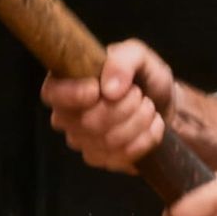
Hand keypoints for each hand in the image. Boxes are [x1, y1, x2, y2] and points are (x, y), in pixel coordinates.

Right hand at [42, 39, 173, 172]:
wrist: (163, 104)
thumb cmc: (144, 78)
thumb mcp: (139, 56)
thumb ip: (122, 60)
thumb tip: (108, 88)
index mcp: (67, 81)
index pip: (52, 93)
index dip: (73, 95)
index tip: (96, 89)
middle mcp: (67, 114)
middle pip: (87, 121)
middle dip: (124, 106)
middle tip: (138, 94)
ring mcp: (81, 141)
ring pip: (108, 140)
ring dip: (139, 120)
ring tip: (147, 106)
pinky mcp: (99, 159)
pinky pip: (122, 155)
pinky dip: (146, 138)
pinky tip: (150, 125)